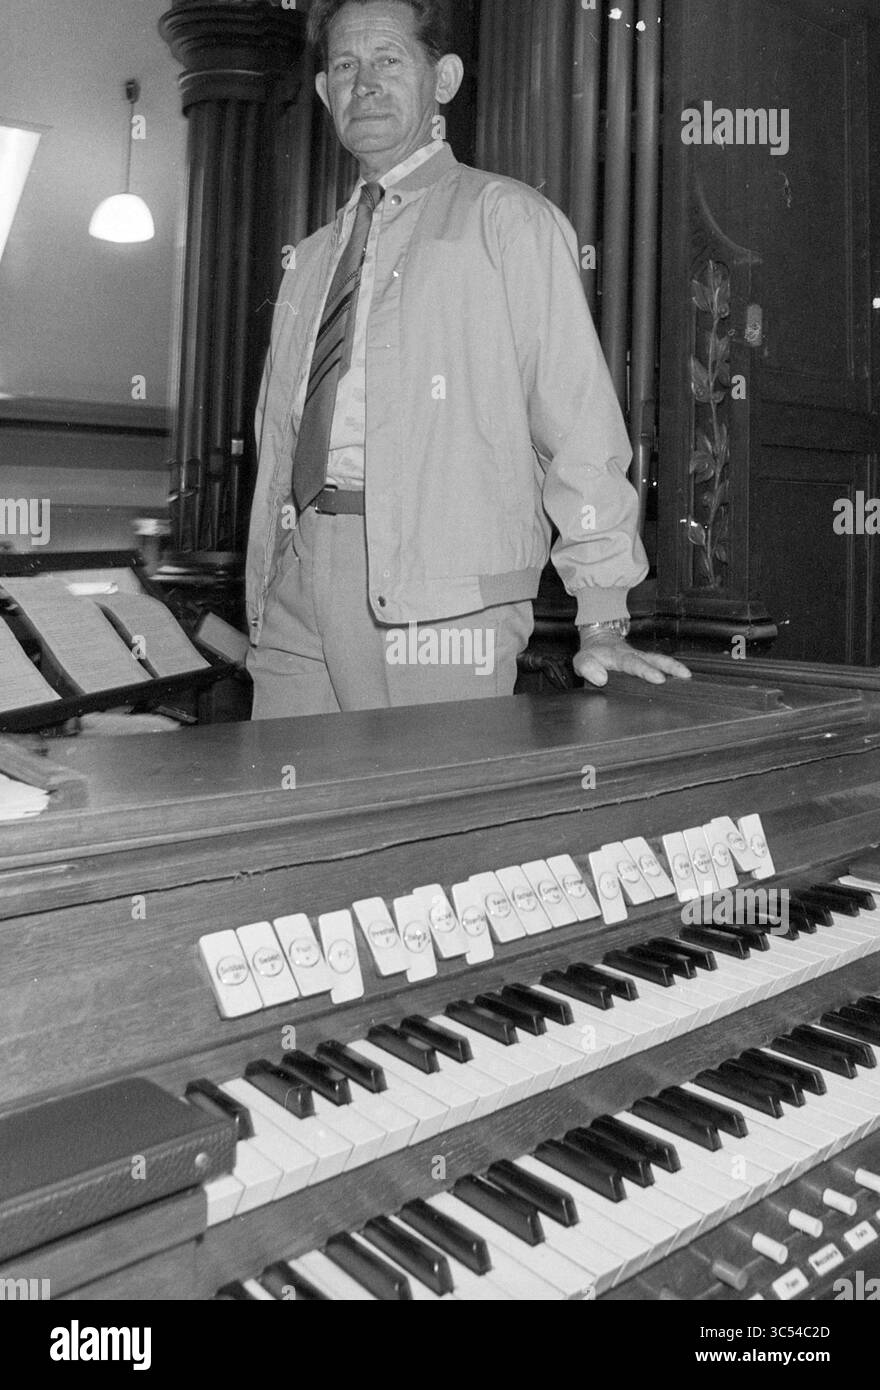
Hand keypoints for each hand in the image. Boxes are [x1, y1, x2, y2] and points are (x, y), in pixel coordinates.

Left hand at [574, 633, 691, 688]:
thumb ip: (588, 668)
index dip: (646, 671)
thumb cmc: (591, 654)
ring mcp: (641, 657)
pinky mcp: (646, 661)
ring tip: (689, 675)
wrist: (599, 639)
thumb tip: (601, 679)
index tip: (658, 679)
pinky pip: (660, 664)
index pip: (634, 664)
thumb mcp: (581, 660)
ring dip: (675, 666)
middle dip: (669, 666)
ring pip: (660, 660)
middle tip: (684, 675)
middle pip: (654, 659)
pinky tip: (684, 678)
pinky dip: (673, 669)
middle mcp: (633, 655)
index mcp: (618, 657)